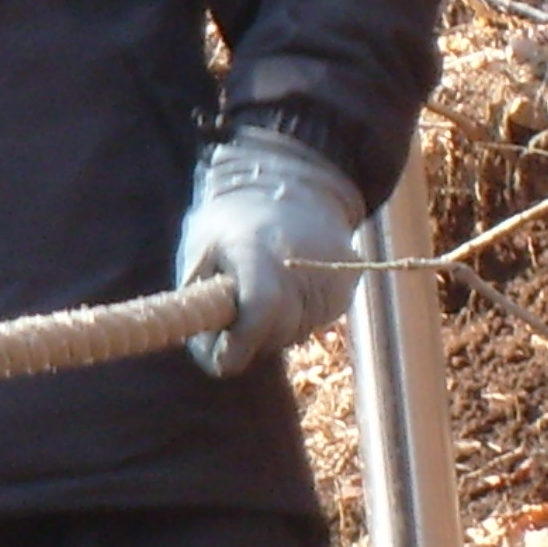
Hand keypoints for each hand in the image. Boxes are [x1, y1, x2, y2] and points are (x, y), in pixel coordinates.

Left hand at [175, 127, 366, 377]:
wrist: (291, 188)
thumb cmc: (232, 222)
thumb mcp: (200, 251)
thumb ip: (201, 304)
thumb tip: (212, 358)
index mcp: (260, 252)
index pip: (258, 310)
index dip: (237, 343)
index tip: (219, 355)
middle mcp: (304, 264)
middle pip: (275, 333)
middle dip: (250, 338)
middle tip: (232, 316)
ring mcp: (332, 277)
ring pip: (295, 333)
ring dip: (272, 327)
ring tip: (261, 290)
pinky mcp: (347, 286)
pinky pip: (315, 321)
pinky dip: (295, 315)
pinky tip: (286, 286)